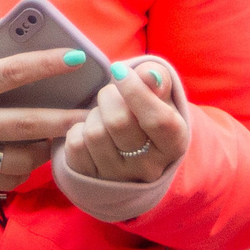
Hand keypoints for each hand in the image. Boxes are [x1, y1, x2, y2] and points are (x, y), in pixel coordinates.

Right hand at [0, 10, 92, 192]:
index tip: (76, 58)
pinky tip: (35, 156)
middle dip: (67, 118)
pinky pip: (6, 179)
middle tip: (96, 113)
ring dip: (49, 147)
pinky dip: (26, 169)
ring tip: (67, 134)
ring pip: (23, 158)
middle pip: (29, 123)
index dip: (47, 63)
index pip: (12, 72)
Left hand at [63, 61, 189, 185]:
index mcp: (174, 145)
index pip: (158, 120)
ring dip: (93, 114)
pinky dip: (78, 129)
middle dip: (109, 97)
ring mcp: (119, 177)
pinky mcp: (91, 179)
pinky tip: (90, 130)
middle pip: (119, 123)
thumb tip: (149, 75)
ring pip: (94, 133)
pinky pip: (75, 145)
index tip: (120, 70)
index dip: (136, 91)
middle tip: (111, 94)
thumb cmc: (146, 111)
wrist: (129, 146)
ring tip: (103, 115)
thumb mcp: (160, 94)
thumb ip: (158, 79)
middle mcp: (149, 167)